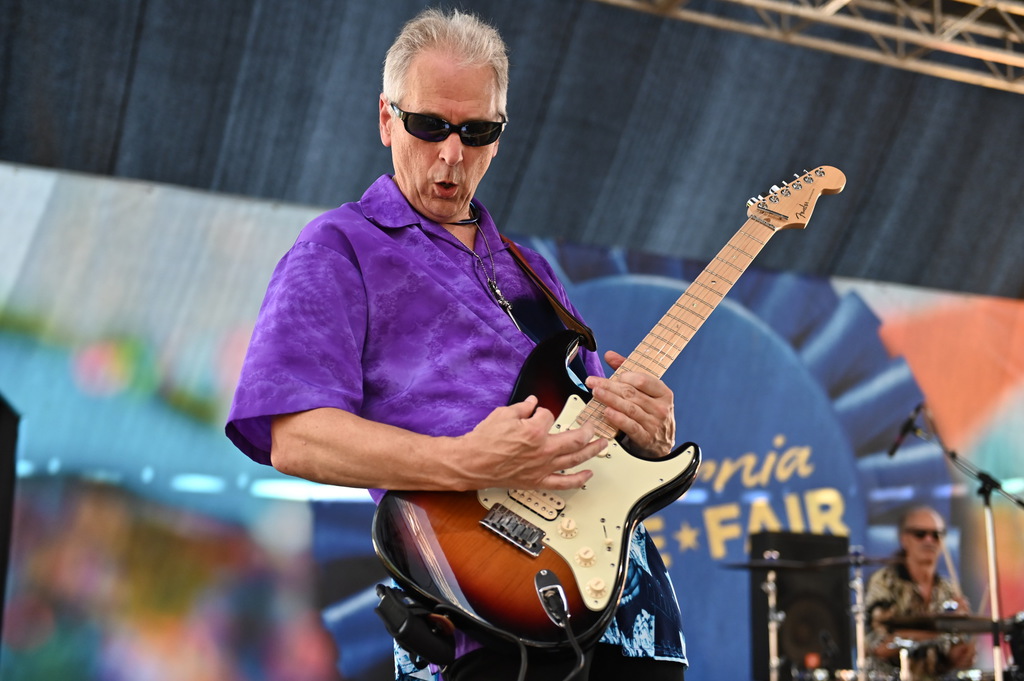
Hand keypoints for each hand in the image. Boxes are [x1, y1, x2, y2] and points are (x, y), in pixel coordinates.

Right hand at [456, 395, 604, 489]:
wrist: (472, 463)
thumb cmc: (484, 441)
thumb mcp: (502, 414)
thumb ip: (522, 407)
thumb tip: (533, 402)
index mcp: (534, 431)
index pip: (548, 415)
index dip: (543, 411)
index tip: (537, 412)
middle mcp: (543, 450)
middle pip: (575, 438)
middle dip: (588, 430)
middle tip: (594, 425)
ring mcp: (542, 466)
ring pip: (575, 459)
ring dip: (592, 451)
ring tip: (602, 445)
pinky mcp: (537, 480)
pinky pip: (563, 483)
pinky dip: (578, 480)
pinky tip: (588, 475)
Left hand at [584, 350, 674, 457]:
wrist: (660, 443)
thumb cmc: (651, 413)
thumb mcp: (645, 392)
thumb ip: (628, 371)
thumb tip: (610, 355)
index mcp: (663, 393)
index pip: (643, 380)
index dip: (626, 376)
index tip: (614, 375)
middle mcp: (660, 408)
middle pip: (632, 393)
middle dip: (610, 386)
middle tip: (593, 382)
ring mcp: (654, 423)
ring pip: (629, 408)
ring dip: (610, 399)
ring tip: (597, 393)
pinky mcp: (645, 437)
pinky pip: (630, 426)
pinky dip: (618, 419)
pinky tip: (607, 412)